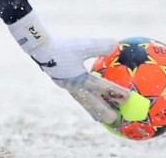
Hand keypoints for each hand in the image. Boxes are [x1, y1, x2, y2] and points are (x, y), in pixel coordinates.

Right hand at [9, 13, 129, 123]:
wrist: (37, 46)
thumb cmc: (60, 45)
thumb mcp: (81, 44)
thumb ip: (98, 45)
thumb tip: (115, 44)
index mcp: (78, 79)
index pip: (100, 88)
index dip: (115, 92)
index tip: (128, 98)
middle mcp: (72, 85)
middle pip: (90, 102)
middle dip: (102, 111)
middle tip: (114, 120)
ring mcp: (65, 85)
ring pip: (82, 101)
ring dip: (91, 109)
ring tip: (98, 118)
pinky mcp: (61, 80)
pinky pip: (76, 94)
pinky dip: (84, 98)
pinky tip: (86, 95)